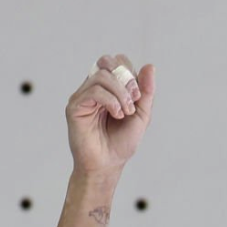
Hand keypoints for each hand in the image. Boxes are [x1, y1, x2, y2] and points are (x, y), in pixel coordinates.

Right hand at [65, 54, 155, 178]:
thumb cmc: (121, 142)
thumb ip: (146, 92)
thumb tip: (150, 66)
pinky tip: (117, 114)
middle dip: (125, 78)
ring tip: (125, 112)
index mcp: (110, 88)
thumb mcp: (141, 115)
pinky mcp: (75, 105)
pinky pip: (94, 90)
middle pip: (108, 62)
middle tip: (134, 99)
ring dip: (120, 93)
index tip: (139, 96)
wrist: (108, 164)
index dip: (131, 73)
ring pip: (102, 75)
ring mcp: (83, 96)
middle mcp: (94, 88)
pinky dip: (110, 100)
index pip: (118, 62)